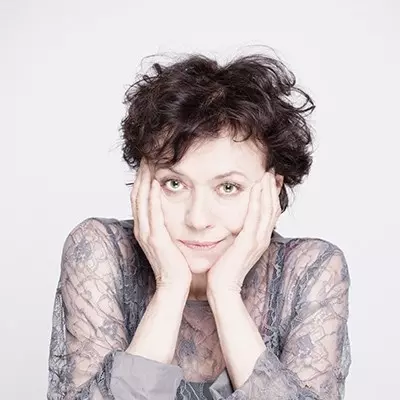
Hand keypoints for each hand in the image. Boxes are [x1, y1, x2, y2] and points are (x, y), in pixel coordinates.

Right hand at [131, 158, 191, 290]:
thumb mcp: (170, 240)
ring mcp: (147, 233)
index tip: (149, 160)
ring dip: (144, 179)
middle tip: (146, 154)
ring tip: (148, 161)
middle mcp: (142, 228)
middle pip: (137, 194)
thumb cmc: (176, 263)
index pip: (140, 196)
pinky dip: (151, 197)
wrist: (175, 285)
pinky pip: (152, 213)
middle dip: (141, 173)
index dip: (142, 177)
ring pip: (141, 200)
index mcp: (146, 227)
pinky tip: (155, 182)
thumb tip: (176, 211)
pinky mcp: (155, 239)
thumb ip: (168, 225)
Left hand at [206, 171, 280, 294]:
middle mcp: (262, 238)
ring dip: (267, 190)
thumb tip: (235, 223)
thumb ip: (238, 234)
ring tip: (266, 174)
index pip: (270, 213)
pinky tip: (256, 188)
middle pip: (272, 208)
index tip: (270, 180)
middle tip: (272, 171)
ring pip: (267, 210)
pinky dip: (257, 201)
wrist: (222, 287)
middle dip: (272, 188)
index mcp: (259, 239)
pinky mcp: (248, 242)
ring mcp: (257, 240)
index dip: (272, 196)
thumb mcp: (234, 247)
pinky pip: (255, 217)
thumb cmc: (224, 268)